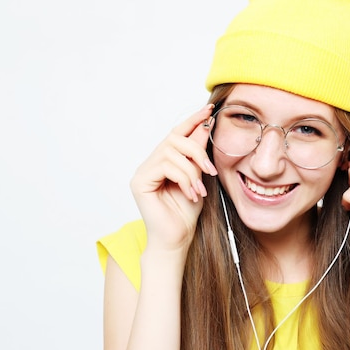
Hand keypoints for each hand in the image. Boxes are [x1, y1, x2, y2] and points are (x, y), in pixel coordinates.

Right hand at [130, 104, 217, 252]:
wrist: (178, 238)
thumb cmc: (187, 211)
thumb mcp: (199, 176)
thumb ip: (199, 153)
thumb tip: (206, 125)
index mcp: (165, 160)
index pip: (178, 133)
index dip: (193, 120)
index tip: (209, 110)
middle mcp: (151, 162)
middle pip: (174, 138)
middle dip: (197, 150)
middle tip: (210, 170)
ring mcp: (143, 171)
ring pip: (171, 152)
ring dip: (191, 170)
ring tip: (199, 189)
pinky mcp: (139, 181)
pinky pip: (165, 166)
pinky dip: (184, 178)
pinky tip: (191, 193)